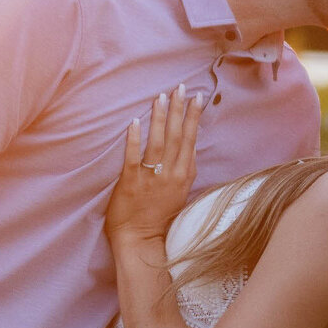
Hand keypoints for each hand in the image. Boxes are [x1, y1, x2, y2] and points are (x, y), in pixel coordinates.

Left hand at [106, 85, 204, 245]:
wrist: (140, 241)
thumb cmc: (158, 219)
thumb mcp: (179, 194)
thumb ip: (182, 172)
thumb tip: (186, 153)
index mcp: (184, 176)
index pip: (190, 140)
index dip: (193, 117)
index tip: (196, 97)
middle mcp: (171, 174)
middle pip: (176, 135)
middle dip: (179, 109)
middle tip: (181, 87)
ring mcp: (151, 177)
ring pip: (158, 141)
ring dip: (160, 117)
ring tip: (161, 97)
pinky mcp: (130, 182)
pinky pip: (133, 156)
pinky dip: (135, 138)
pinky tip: (135, 121)